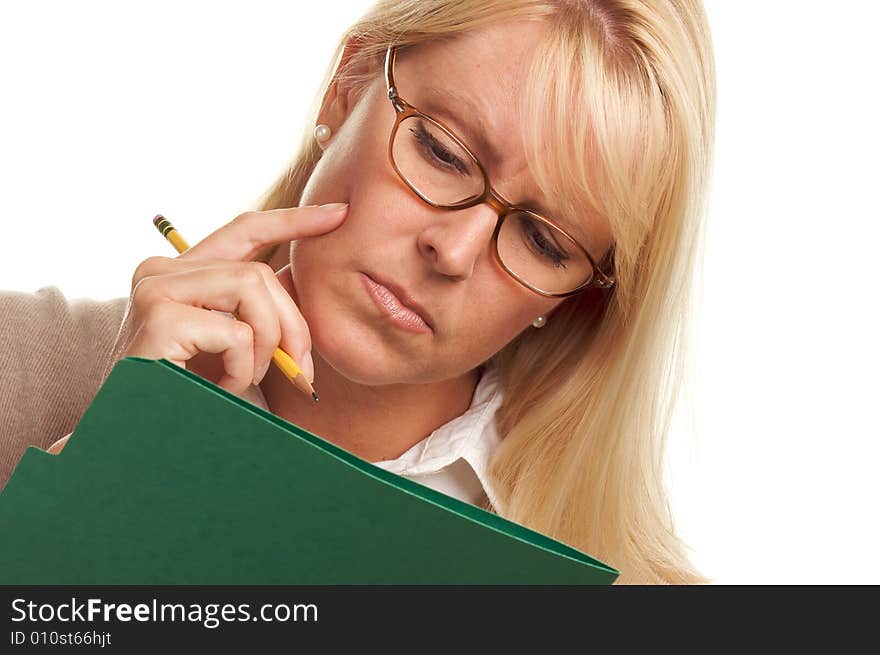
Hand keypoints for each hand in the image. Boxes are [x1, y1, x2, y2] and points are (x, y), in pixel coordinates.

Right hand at [102, 204, 347, 395]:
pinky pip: (237, 332)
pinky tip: (220, 389)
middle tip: (299, 372)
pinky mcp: (158, 316)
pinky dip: (243, 369)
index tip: (340, 214)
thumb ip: (260, 314)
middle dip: (293, 324)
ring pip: (253, 287)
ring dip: (265, 346)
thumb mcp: (231, 348)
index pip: (245, 231)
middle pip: (260, 271)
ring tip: (243, 379)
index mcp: (181, 274)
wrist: (135, 442)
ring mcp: (155, 288)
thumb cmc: (190, 399)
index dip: (295, 221)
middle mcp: (161, 271)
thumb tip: (306, 289)